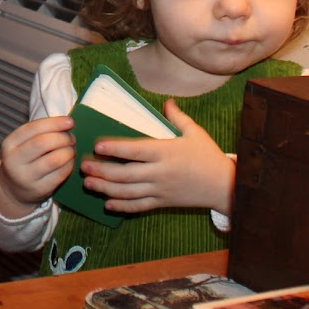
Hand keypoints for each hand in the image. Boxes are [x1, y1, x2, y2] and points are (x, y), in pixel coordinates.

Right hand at [0, 114, 74, 217]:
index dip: (54, 123)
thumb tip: (67, 123)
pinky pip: (60, 174)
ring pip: (54, 160)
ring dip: (69, 151)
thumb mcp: (22, 144)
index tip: (70, 121)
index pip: (33, 128)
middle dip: (63, 138)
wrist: (13, 189)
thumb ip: (40, 132)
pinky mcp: (39, 189)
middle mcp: (14, 161)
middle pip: (44, 143)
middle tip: (72, 138)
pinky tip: (70, 161)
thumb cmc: (23, 159)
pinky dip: (69, 165)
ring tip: (72, 149)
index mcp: (9, 144)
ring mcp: (26, 177)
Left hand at [81, 101, 235, 215]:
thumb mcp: (195, 133)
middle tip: (83, 166)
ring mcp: (160, 190)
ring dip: (105, 188)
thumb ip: (177, 117)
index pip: (134, 150)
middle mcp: (160, 173)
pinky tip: (108, 204)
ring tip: (88, 183)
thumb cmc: (209, 156)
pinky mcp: (163, 203)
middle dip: (101, 171)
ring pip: (127, 192)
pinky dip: (122, 206)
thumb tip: (167, 101)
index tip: (97, 146)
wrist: (225, 186)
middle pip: (124, 174)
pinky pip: (138, 206)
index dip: (114, 148)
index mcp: (165, 152)